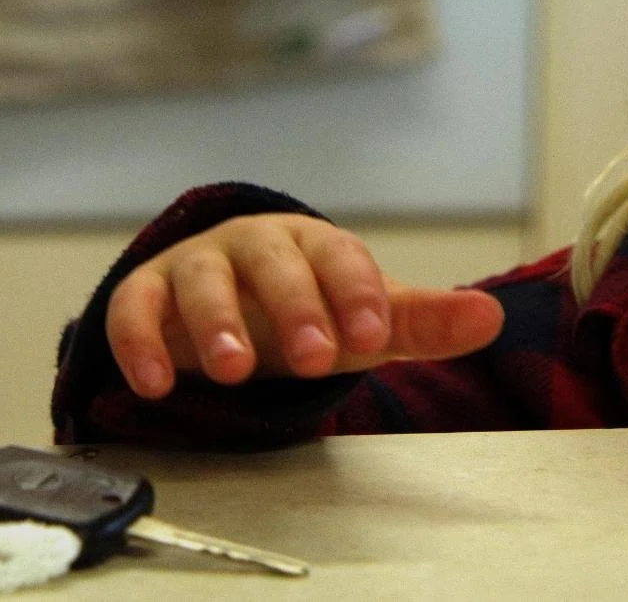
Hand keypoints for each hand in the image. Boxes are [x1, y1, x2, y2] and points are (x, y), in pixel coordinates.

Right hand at [104, 213, 505, 398]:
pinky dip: (140, 342)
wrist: (229, 310)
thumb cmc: (306, 313)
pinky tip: (155, 384)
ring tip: (235, 372)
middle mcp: (253, 245)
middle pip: (272, 262)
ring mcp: (196, 266)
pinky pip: (135, 309)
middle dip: (294, 306)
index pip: (338, 255)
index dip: (354, 292)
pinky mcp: (146, 295)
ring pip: (202, 280)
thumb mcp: (362, 323)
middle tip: (313, 357)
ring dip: (216, 323)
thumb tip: (492, 318)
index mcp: (313, 243)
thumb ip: (422, 323)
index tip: (371, 336)